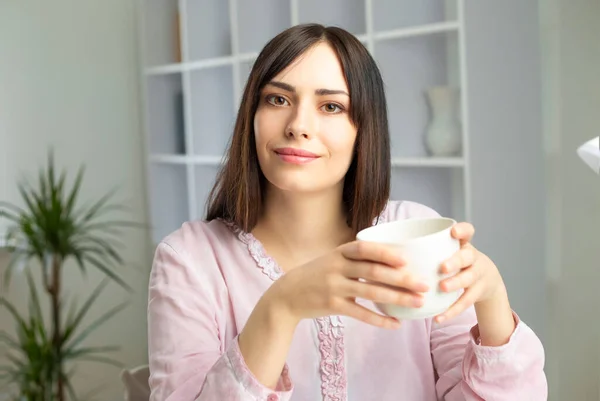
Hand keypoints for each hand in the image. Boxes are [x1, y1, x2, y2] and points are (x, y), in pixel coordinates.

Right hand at [268, 241, 429, 328]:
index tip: (407, 259)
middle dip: (402, 278)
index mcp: (339, 252)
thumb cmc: (317, 274)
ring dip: (398, 298)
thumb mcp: (333, 259)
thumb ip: (357, 258)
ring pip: (371, 293)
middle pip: (374, 272)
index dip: (386, 253)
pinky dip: (380, 320)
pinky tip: (396, 324)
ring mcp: (334, 287)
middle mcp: (337, 268)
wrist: (287, 294)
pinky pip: (361, 314)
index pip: (365, 249)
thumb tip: (394, 257)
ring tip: (418, 303)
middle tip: (424, 284)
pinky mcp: (332, 306)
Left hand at [435, 222, 506, 322]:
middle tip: (442, 267)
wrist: (488, 281)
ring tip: (442, 287)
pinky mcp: (478, 293)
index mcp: (463, 244)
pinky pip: (465, 302)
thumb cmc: (457, 262)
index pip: (468, 231)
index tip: (453, 231)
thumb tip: (388, 249)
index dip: (463, 230)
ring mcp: (478, 275)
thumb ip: (429, 248)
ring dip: (455, 283)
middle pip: (468, 256)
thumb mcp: (451, 251)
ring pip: (469, 278)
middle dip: (455, 261)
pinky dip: (451, 311)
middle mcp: (473, 258)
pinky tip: (438, 318)